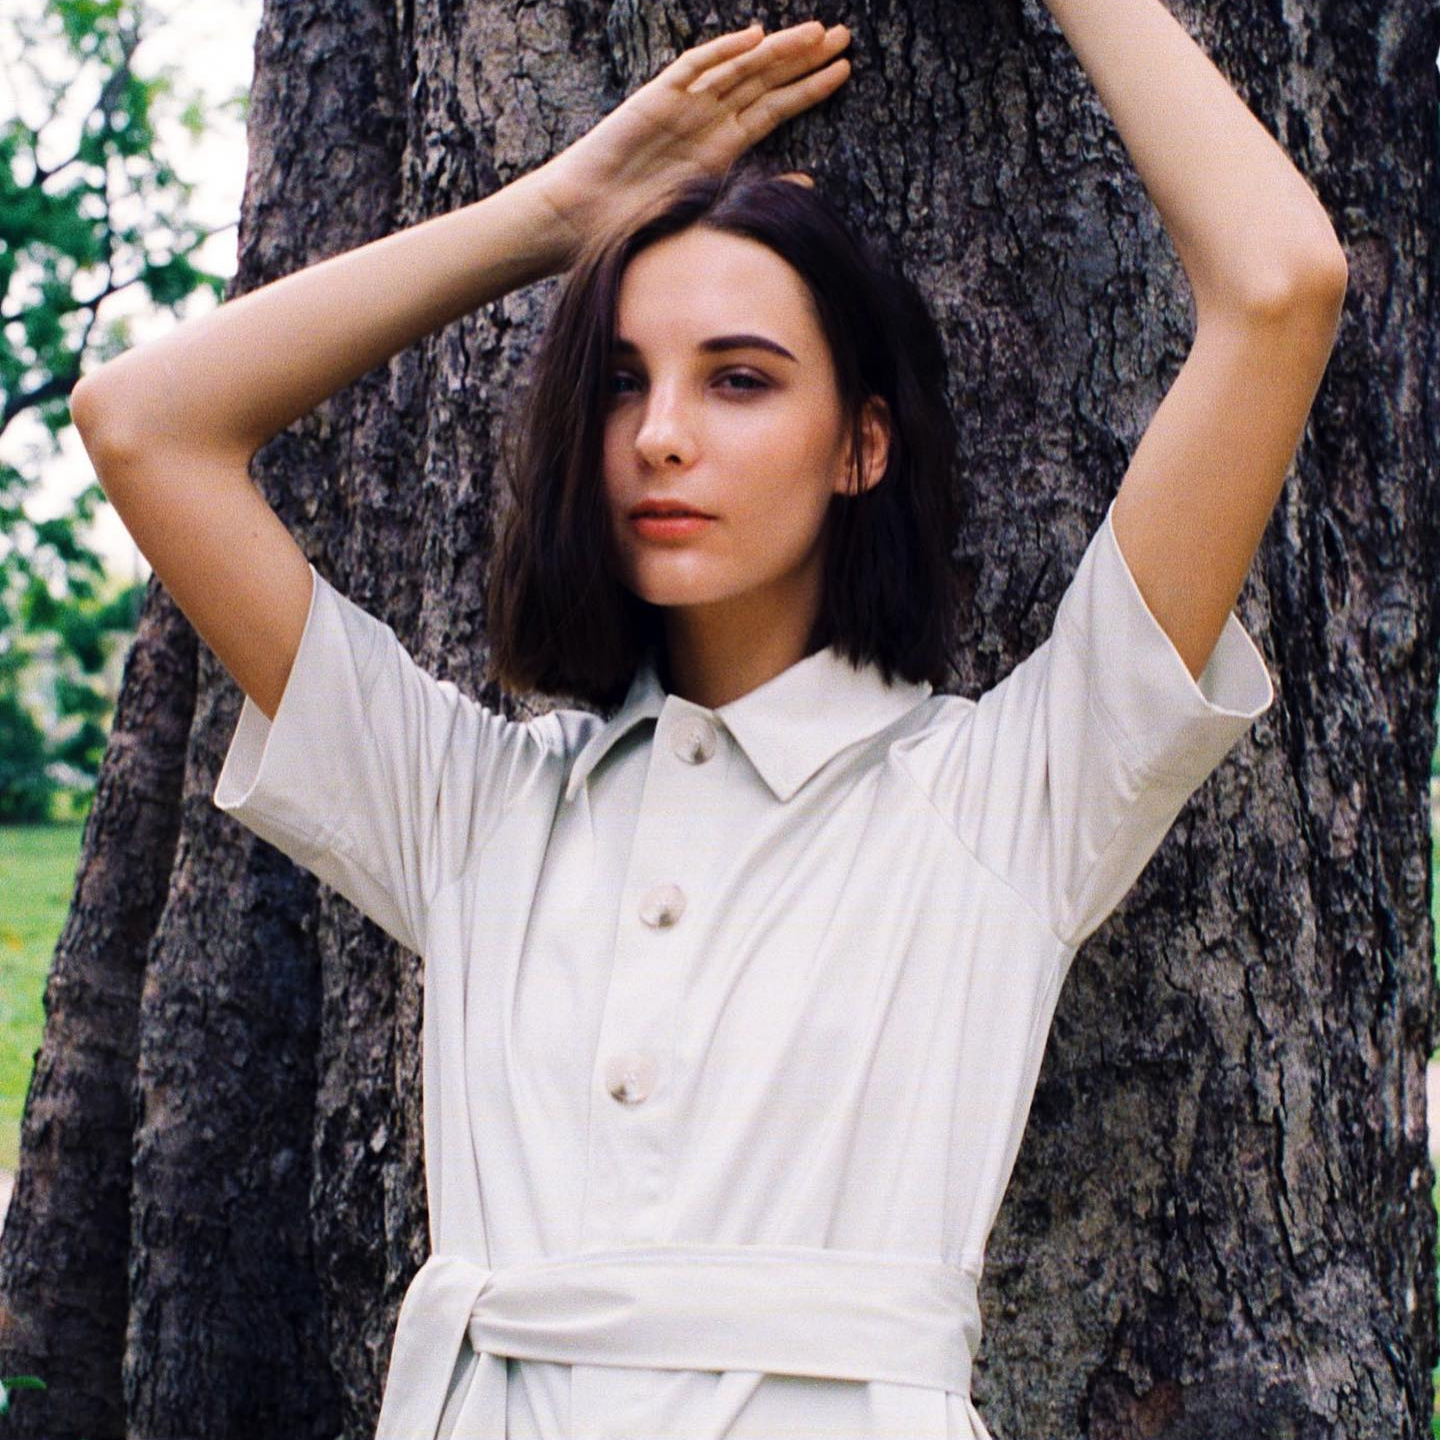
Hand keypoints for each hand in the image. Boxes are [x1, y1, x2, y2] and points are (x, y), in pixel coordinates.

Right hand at [528, 20, 850, 263]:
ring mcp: (683, 106)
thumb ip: (760, 190)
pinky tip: (754, 37)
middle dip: (803, 58)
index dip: (809, 88)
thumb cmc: (643, 226)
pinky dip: (723, 51)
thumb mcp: (714, 211)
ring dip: (776, 50)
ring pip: (738, 68)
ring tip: (816, 33)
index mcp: (723, 146)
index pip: (775, 108)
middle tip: (844, 36)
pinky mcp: (655, 100)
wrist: (587, 221)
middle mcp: (708, 119)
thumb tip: (810, 182)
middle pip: (764, 80)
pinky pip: (693, 69)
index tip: (844, 71)